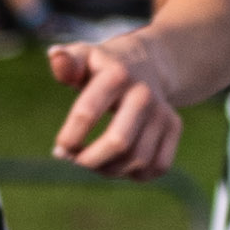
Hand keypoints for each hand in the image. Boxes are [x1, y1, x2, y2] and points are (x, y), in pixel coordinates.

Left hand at [47, 30, 185, 178]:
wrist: (146, 63)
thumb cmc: (102, 66)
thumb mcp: (83, 57)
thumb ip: (66, 62)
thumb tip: (56, 54)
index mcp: (116, 75)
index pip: (87, 114)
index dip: (69, 138)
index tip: (60, 149)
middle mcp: (143, 94)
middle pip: (118, 143)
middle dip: (90, 161)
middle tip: (75, 162)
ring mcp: (161, 112)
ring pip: (138, 160)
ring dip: (110, 170)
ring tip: (94, 162)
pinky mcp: (174, 127)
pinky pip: (157, 166)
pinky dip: (135, 174)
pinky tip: (119, 164)